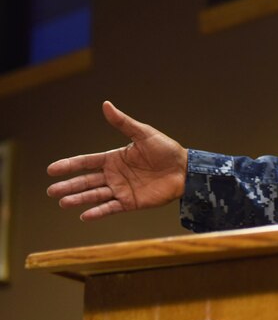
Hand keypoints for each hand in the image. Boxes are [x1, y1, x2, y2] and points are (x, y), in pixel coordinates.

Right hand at [46, 101, 187, 220]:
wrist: (185, 169)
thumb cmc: (166, 150)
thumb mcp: (143, 134)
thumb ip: (123, 123)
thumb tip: (106, 104)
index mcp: (114, 158)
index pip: (86, 162)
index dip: (69, 165)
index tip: (51, 169)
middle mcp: (114, 175)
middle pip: (86, 181)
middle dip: (69, 185)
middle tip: (51, 191)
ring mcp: (121, 189)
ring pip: (95, 195)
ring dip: (79, 199)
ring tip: (63, 202)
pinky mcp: (130, 202)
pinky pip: (110, 208)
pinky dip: (98, 212)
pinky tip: (84, 215)